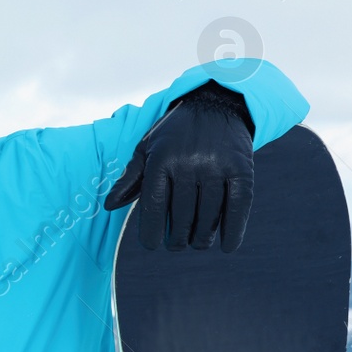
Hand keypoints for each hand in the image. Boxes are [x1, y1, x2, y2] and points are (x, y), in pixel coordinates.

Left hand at [104, 82, 254, 251]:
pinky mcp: (241, 169)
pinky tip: (227, 246)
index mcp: (161, 160)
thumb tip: (109, 206)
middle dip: (177, 237)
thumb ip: (130, 178)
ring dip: (202, 237)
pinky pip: (238, 206)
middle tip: (175, 245)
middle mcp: (189, 164)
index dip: (151, 231)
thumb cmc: (174, 135)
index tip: (151, 245)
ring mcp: (217, 167)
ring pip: (209, 214)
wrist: (215, 106)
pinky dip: (233, 229)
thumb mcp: (147, 148)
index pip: (154, 206)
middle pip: (182, 215)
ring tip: (197, 243)